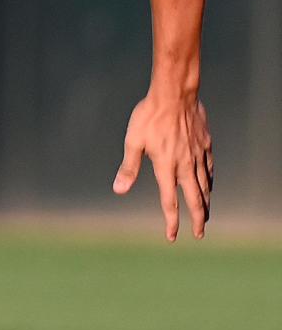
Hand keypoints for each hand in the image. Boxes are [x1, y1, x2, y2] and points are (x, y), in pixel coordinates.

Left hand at [113, 92, 212, 240]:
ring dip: (206, 203)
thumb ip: (129, 168)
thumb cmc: (149, 116)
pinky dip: (210, 180)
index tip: (172, 236)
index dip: (171, 221)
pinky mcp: (206, 143)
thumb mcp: (133, 141)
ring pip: (206, 185)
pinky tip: (210, 184)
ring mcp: (198, 154)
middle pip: (195, 199)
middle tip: (199, 234)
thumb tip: (119, 190)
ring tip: (206, 215)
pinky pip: (210, 167)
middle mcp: (185, 164)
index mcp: (166, 167)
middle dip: (198, 219)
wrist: (175, 93)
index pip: (170, 202)